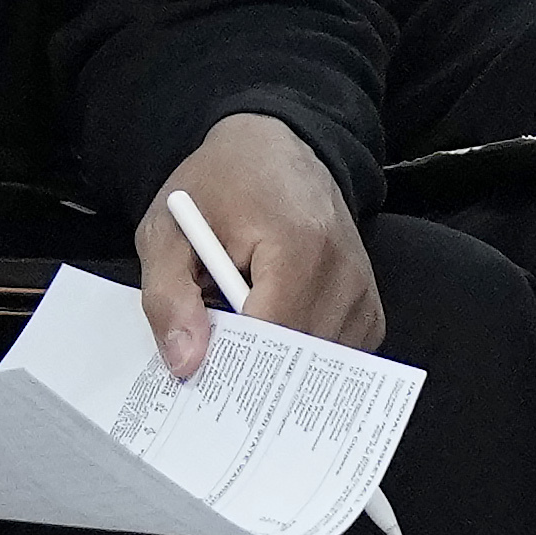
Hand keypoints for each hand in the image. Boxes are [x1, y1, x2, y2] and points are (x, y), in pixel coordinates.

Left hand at [140, 111, 381, 376]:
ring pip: (324, 360)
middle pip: (304, 355)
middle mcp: (345, 270)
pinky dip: (303, 355)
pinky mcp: (368, 301)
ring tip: (236, 338)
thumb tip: (186, 364)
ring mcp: (364, 286)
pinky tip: (268, 336)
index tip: (198, 385)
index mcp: (298, 246)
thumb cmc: (215, 188)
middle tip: (206, 377)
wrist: (271, 149)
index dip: (235, 366)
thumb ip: (169, 297)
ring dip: (278, 364)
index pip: (275, 333)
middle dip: (254, 373)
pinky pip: (340, 350)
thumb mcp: (167, 233)